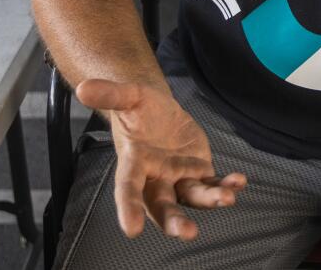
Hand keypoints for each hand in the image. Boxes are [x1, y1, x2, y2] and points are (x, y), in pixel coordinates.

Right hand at [75, 79, 246, 239]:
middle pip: (162, 205)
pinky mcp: (198, 172)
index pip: (128, 188)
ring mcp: (179, 177)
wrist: (157, 111)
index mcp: (134, 163)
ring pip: (192, 197)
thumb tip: (82, 87)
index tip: (130, 229)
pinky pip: (212, 183)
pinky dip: (226, 185)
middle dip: (173, 221)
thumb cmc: (139, 109)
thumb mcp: (128, 96)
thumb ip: (110, 94)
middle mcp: (156, 178)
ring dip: (209, 201)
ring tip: (226, 199)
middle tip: (186, 232)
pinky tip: (238, 182)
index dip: (128, 208)